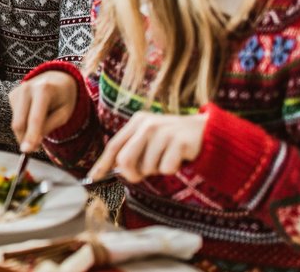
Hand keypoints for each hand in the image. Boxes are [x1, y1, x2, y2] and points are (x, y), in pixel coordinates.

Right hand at [9, 70, 79, 152]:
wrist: (56, 78)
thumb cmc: (63, 97)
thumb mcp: (64, 113)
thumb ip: (49, 127)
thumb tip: (31, 144)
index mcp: (44, 90)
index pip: (35, 118)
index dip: (31, 135)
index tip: (27, 150)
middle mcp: (26, 88)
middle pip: (20, 122)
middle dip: (25, 139)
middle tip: (35, 149)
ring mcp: (17, 91)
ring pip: (16, 122)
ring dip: (26, 131)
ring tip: (42, 122)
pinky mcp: (12, 95)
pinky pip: (15, 117)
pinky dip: (24, 122)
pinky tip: (34, 113)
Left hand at [87, 111, 208, 182]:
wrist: (206, 132)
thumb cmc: (173, 140)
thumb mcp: (150, 139)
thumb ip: (133, 150)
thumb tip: (115, 170)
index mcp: (137, 122)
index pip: (114, 146)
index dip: (102, 164)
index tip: (92, 178)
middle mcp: (147, 124)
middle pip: (125, 160)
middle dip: (131, 174)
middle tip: (142, 175)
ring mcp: (164, 131)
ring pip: (147, 168)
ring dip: (157, 170)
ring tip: (168, 158)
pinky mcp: (179, 141)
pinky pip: (166, 168)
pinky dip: (172, 169)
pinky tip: (180, 158)